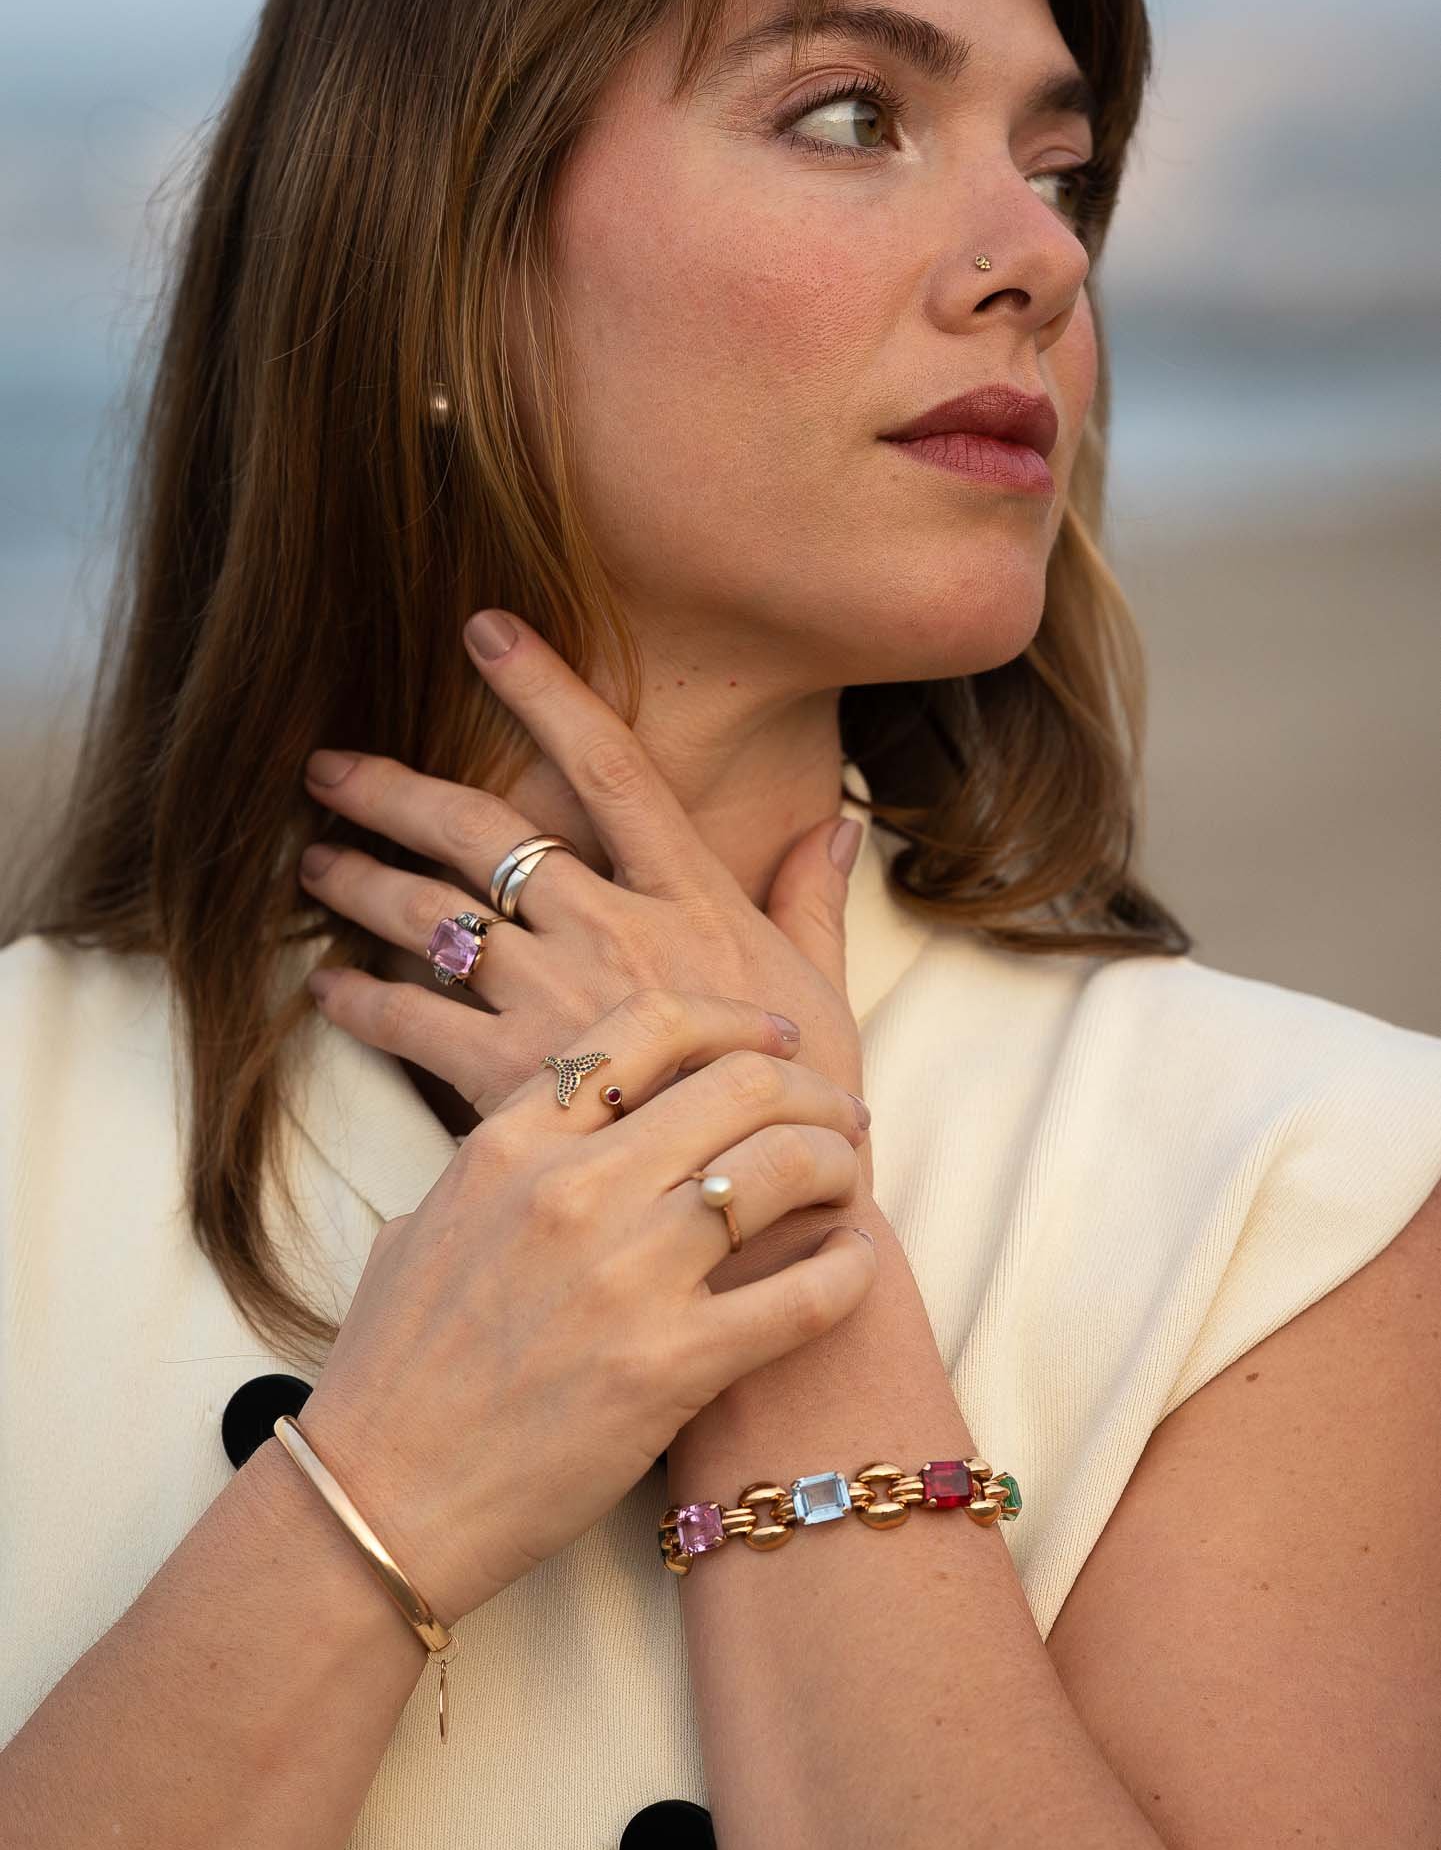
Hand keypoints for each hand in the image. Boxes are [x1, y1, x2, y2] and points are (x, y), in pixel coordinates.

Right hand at [295, 986, 876, 1623]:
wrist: (378, 1500)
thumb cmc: (393, 1371)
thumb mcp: (426, 1223)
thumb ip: (499, 1162)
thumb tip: (549, 1130)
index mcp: (509, 1142)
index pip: (648, 1024)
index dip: (734, 1022)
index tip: (776, 1043)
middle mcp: (573, 1188)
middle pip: (740, 1084)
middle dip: (810, 1091)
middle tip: (839, 1118)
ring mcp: (626, 1275)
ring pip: (784, 1166)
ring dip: (837, 1166)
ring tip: (849, 1184)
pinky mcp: (671, 1366)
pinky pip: (805, 1294)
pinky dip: (849, 1271)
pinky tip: (853, 1267)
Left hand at [298, 610, 872, 1215]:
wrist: (766, 1219)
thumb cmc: (803, 1109)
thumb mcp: (822, 993)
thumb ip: (812, 901)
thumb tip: (835, 825)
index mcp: (688, 897)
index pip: (609, 767)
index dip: (545, 689)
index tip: (484, 630)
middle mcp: (613, 932)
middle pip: (484, 832)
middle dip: (395, 791)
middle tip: (327, 768)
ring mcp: (557, 1004)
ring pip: (432, 916)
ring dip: (359, 884)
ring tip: (310, 864)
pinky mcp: (509, 1081)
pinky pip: (409, 1022)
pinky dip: (358, 1002)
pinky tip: (326, 991)